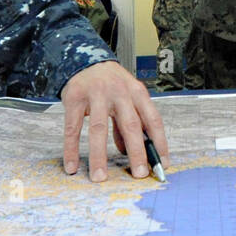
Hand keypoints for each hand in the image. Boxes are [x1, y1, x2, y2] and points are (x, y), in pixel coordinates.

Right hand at [61, 61, 168, 181]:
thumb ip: (129, 122)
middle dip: (136, 152)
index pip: (153, 119)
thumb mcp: (127, 97)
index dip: (160, 142)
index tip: (163, 164)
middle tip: (139, 174)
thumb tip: (131, 152)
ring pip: (98, 129)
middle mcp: (119, 92)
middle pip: (130, 125)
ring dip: (99, 156)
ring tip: (100, 177)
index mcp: (137, 92)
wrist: (85, 59)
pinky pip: (73, 128)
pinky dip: (71, 149)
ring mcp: (96, 94)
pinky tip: (72, 165)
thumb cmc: (111, 83)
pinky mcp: (74, 98)